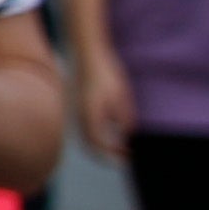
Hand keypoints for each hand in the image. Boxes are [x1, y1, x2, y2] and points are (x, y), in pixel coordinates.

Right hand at [80, 45, 138, 161]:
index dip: (115, 155)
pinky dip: (98, 135)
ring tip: (121, 146)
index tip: (130, 157)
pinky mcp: (80, 105)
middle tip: (125, 156)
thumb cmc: (106, 73)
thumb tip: (127, 136)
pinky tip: (113, 129)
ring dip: (102, 146)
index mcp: (90, 116)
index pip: (100, 146)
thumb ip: (124, 118)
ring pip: (87, 137)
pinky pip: (87, 127)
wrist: (88, 53)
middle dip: (107, 155)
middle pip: (90, 145)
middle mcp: (80, 116)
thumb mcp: (121, 96)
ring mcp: (78, 111)